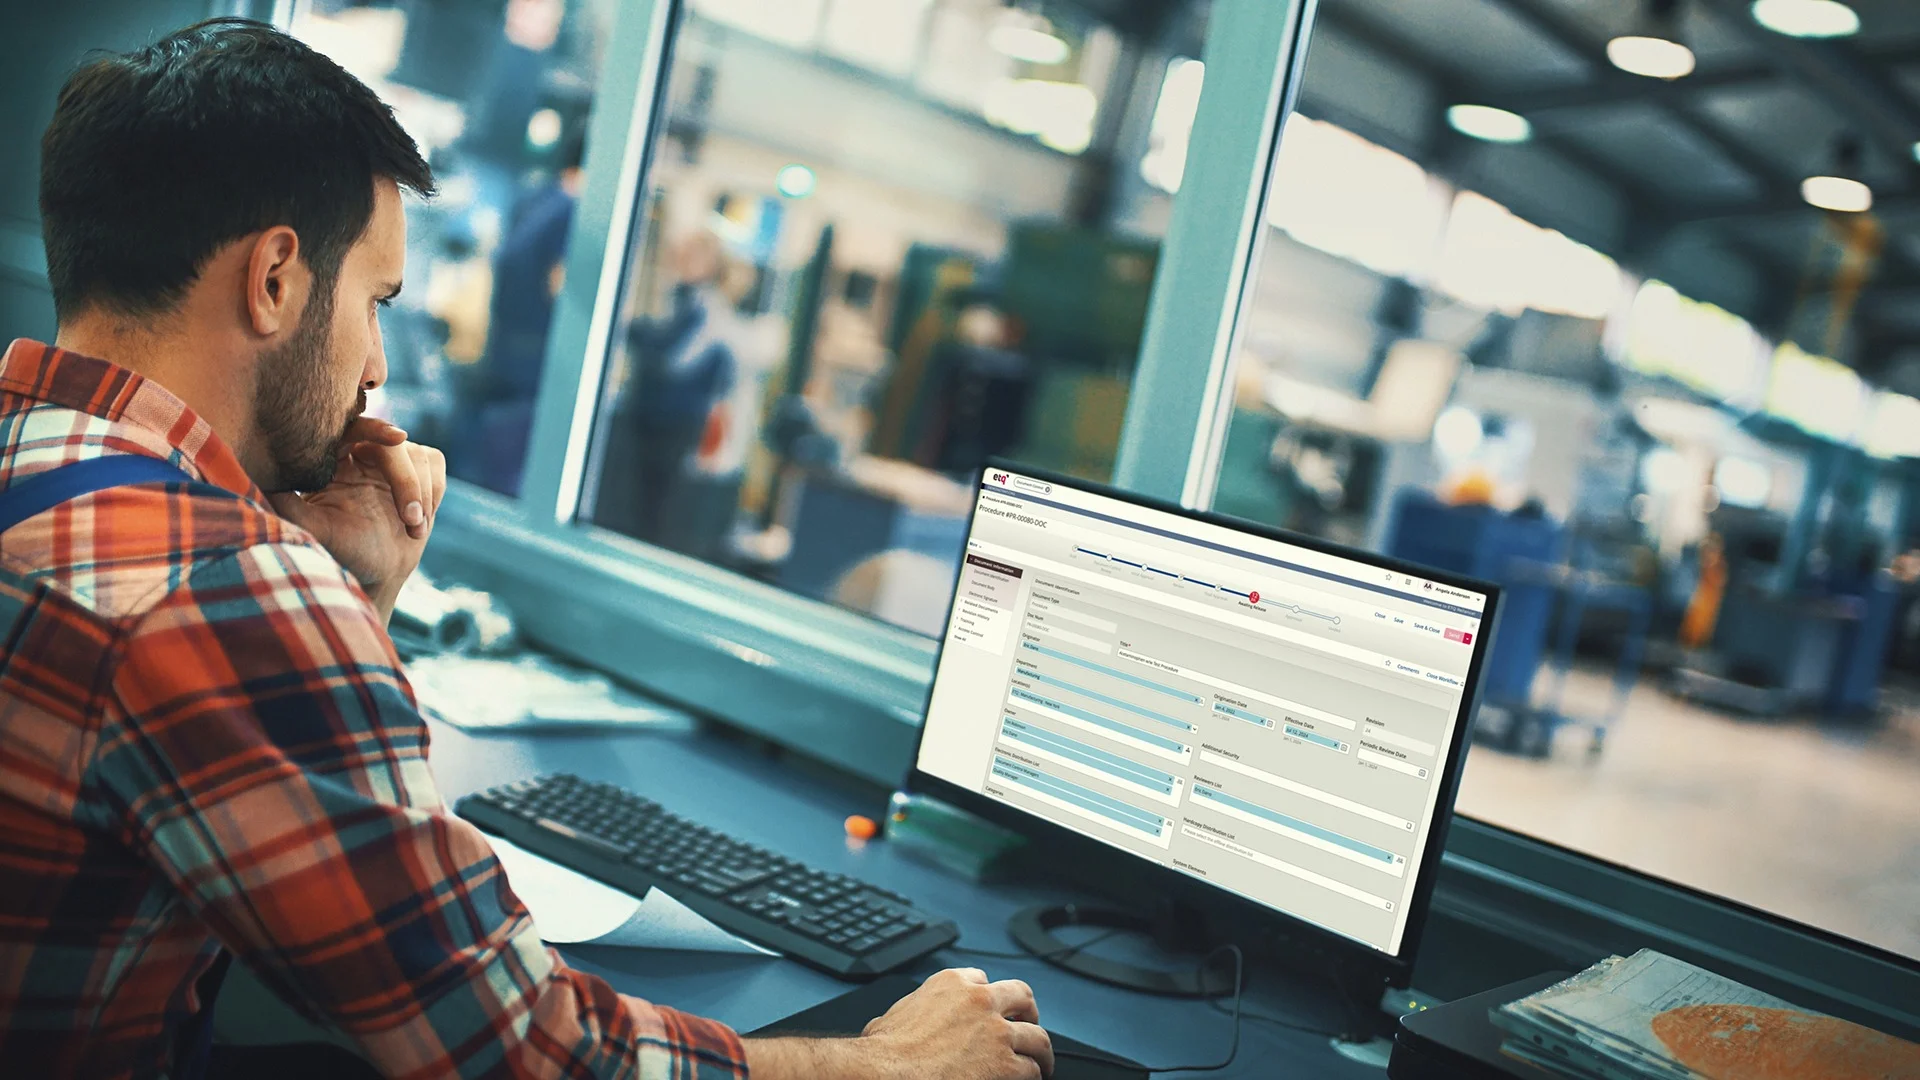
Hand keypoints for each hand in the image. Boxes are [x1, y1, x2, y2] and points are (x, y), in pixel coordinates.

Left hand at [269, 418, 446, 622]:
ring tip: (413, 529)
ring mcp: (394, 464)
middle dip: (406, 478)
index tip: (396, 436)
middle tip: (411, 513)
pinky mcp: (421, 474)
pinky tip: (421, 522)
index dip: (376, 426)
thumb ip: (286, 500)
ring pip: (417, 455)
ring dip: (420, 494)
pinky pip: (435, 465)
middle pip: (393, 444)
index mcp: (334, 459)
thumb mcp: (309, 527)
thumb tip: (256, 474)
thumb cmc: (340, 552)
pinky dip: (434, 491)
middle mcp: (364, 456)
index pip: (355, 427)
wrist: (376, 574)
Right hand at [744, 968, 1051, 1079]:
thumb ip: (912, 1009)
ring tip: (1039, 1065)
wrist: (884, 1075)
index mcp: (953, 984)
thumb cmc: (883, 1055)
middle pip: (1022, 998)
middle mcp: (981, 1001)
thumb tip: (900, 1020)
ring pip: (1037, 1038)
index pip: (984, 981)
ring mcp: (997, 1033)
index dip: (989, 999)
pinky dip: (1031, 1079)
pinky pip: (1032, 1071)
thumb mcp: (893, 1016)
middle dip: (1028, 1014)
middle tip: (1028, 1028)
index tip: (992, 1012)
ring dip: (1038, 1053)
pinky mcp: (1007, 1065)